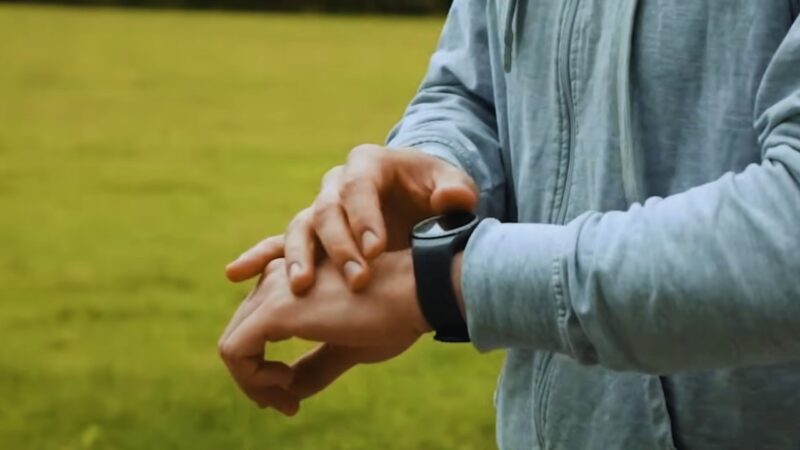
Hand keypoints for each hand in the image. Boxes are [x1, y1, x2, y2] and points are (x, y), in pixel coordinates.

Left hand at [218, 250, 428, 414]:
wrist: (416, 291)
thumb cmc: (393, 314)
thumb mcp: (347, 347)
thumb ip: (314, 366)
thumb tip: (288, 392)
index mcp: (295, 280)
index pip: (257, 328)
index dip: (265, 369)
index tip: (293, 395)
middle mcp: (278, 278)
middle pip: (241, 337)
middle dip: (257, 380)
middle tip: (290, 405)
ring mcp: (273, 290)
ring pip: (233, 346)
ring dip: (254, 384)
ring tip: (289, 400)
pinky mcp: (274, 310)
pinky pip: (234, 352)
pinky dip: (252, 380)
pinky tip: (288, 385)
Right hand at [224, 144, 476, 292]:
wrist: (417, 201)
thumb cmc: (437, 192)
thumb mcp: (454, 187)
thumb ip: (456, 190)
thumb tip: (451, 199)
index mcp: (369, 164)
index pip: (360, 186)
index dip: (364, 217)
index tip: (376, 250)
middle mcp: (338, 184)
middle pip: (328, 210)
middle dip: (339, 246)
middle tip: (356, 279)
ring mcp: (321, 208)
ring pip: (301, 227)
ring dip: (299, 257)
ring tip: (300, 287)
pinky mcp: (312, 234)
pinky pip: (279, 243)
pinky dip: (259, 257)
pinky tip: (235, 273)